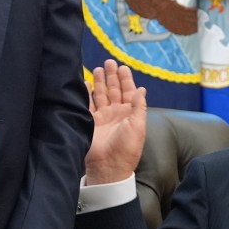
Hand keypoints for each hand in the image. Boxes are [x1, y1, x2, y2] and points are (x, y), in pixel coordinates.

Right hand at [85, 59, 146, 183]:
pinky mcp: (90, 122)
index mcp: (129, 114)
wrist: (108, 166)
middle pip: (113, 90)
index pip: (128, 92)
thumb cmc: (126, 148)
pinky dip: (87, 94)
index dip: (126, 79)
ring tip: (98, 69)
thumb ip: (138, 106)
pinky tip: (86, 84)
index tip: (122, 67)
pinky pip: (88, 104)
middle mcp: (116, 113)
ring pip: (101, 95)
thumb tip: (142, 89)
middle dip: (112, 76)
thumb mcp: (138, 126)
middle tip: (109, 62)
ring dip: (100, 82)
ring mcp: (102, 117)